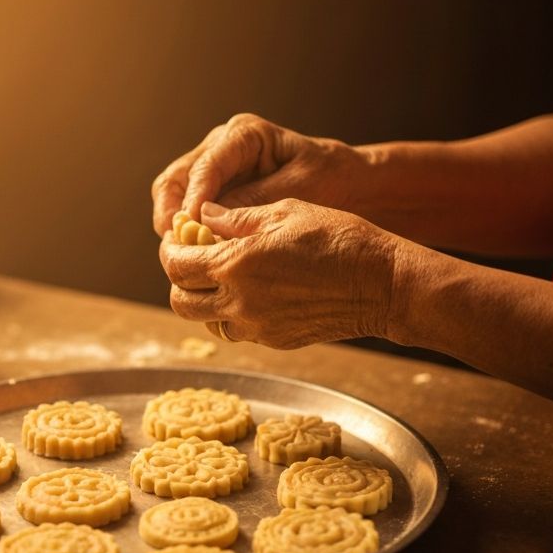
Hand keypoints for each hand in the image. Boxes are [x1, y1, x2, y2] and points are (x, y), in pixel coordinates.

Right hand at [151, 113, 366, 235]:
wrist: (347, 184)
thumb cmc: (330, 179)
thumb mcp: (300, 188)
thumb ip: (256, 201)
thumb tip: (210, 220)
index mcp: (244, 135)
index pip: (206, 166)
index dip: (195, 198)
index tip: (192, 228)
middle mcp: (220, 147)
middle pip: (176, 177)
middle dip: (171, 211)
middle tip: (176, 244)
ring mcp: (213, 169)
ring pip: (172, 194)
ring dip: (172, 224)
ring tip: (182, 252)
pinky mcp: (212, 192)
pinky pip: (185, 211)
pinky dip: (185, 232)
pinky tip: (195, 253)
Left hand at [159, 199, 398, 347]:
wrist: (382, 284)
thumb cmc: (338, 238)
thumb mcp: (285, 212)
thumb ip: (236, 217)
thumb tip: (203, 215)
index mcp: (235, 266)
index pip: (176, 265)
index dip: (169, 250)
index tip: (174, 239)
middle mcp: (239, 302)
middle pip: (180, 301)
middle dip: (178, 280)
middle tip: (190, 260)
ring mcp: (256, 326)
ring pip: (205, 320)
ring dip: (202, 300)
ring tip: (218, 277)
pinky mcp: (274, 340)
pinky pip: (236, 330)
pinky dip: (230, 313)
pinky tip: (248, 292)